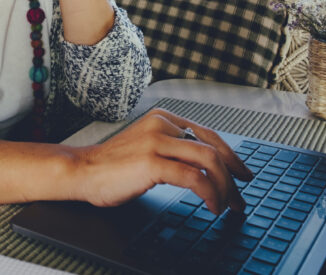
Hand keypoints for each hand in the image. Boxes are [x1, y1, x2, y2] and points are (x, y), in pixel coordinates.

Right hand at [69, 109, 253, 214]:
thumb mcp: (147, 147)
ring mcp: (156, 142)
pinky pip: (193, 178)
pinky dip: (209, 194)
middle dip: (232, 177)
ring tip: (226, 205)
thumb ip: (172, 148)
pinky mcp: (151, 162)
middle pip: (212, 148)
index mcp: (162, 118)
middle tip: (239, 198)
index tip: (243, 174)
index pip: (208, 134)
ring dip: (224, 187)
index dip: (231, 156)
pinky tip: (210, 206)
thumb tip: (204, 167)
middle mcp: (162, 124)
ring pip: (207, 161)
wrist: (83, 170)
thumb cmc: (112, 165)